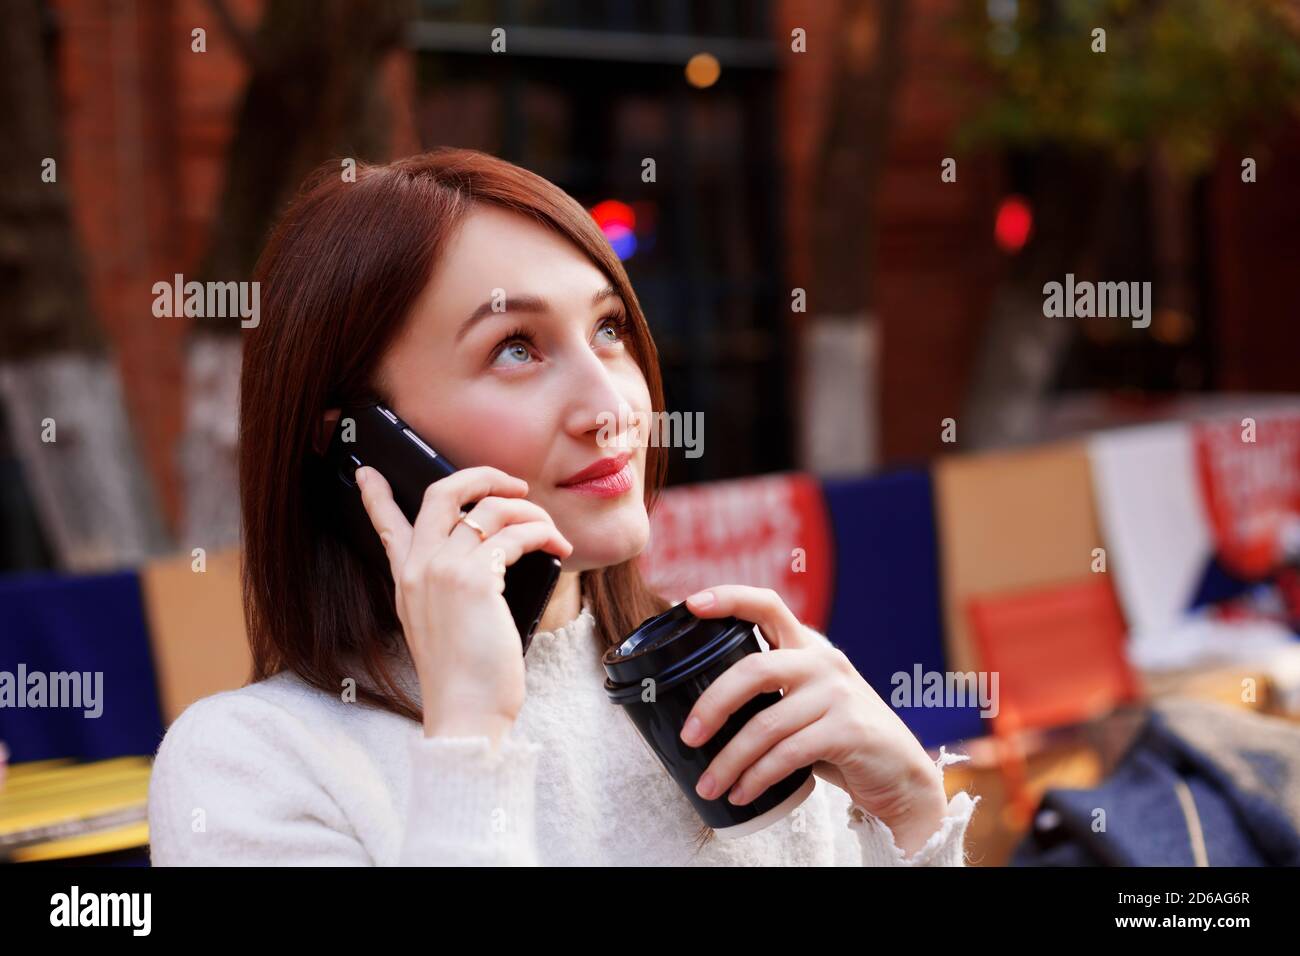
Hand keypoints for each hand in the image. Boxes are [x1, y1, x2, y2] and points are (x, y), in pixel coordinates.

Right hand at [355, 464, 572, 741]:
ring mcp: (443, 570)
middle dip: (483, 476)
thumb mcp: (442, 627)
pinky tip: (557, 546)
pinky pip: (516, 534)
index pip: (385, 526)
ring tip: (551, 531)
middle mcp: (419, 568)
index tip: (366, 472)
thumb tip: (492, 557)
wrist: (465, 712)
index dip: (376, 495)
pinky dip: (542, 533)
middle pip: (442, 493)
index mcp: (406, 581)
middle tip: (513, 484)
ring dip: (530, 511)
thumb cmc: (465, 677)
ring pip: (490, 509)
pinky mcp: (475, 579)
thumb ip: (449, 591)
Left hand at [679, 585, 948, 856]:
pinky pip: (786, 754)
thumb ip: (771, 692)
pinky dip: (757, 778)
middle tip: (688, 737)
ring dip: (729, 761)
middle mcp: (823, 662)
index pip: (766, 604)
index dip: (728, 599)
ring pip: (765, 724)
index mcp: (808, 646)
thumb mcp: (806, 702)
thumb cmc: (840, 739)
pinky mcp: (847, 730)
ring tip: (709, 786)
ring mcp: (838, 694)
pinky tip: (741, 794)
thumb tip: (700, 711)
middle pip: (753, 669)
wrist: (901, 775)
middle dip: (712, 705)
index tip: (690, 604)